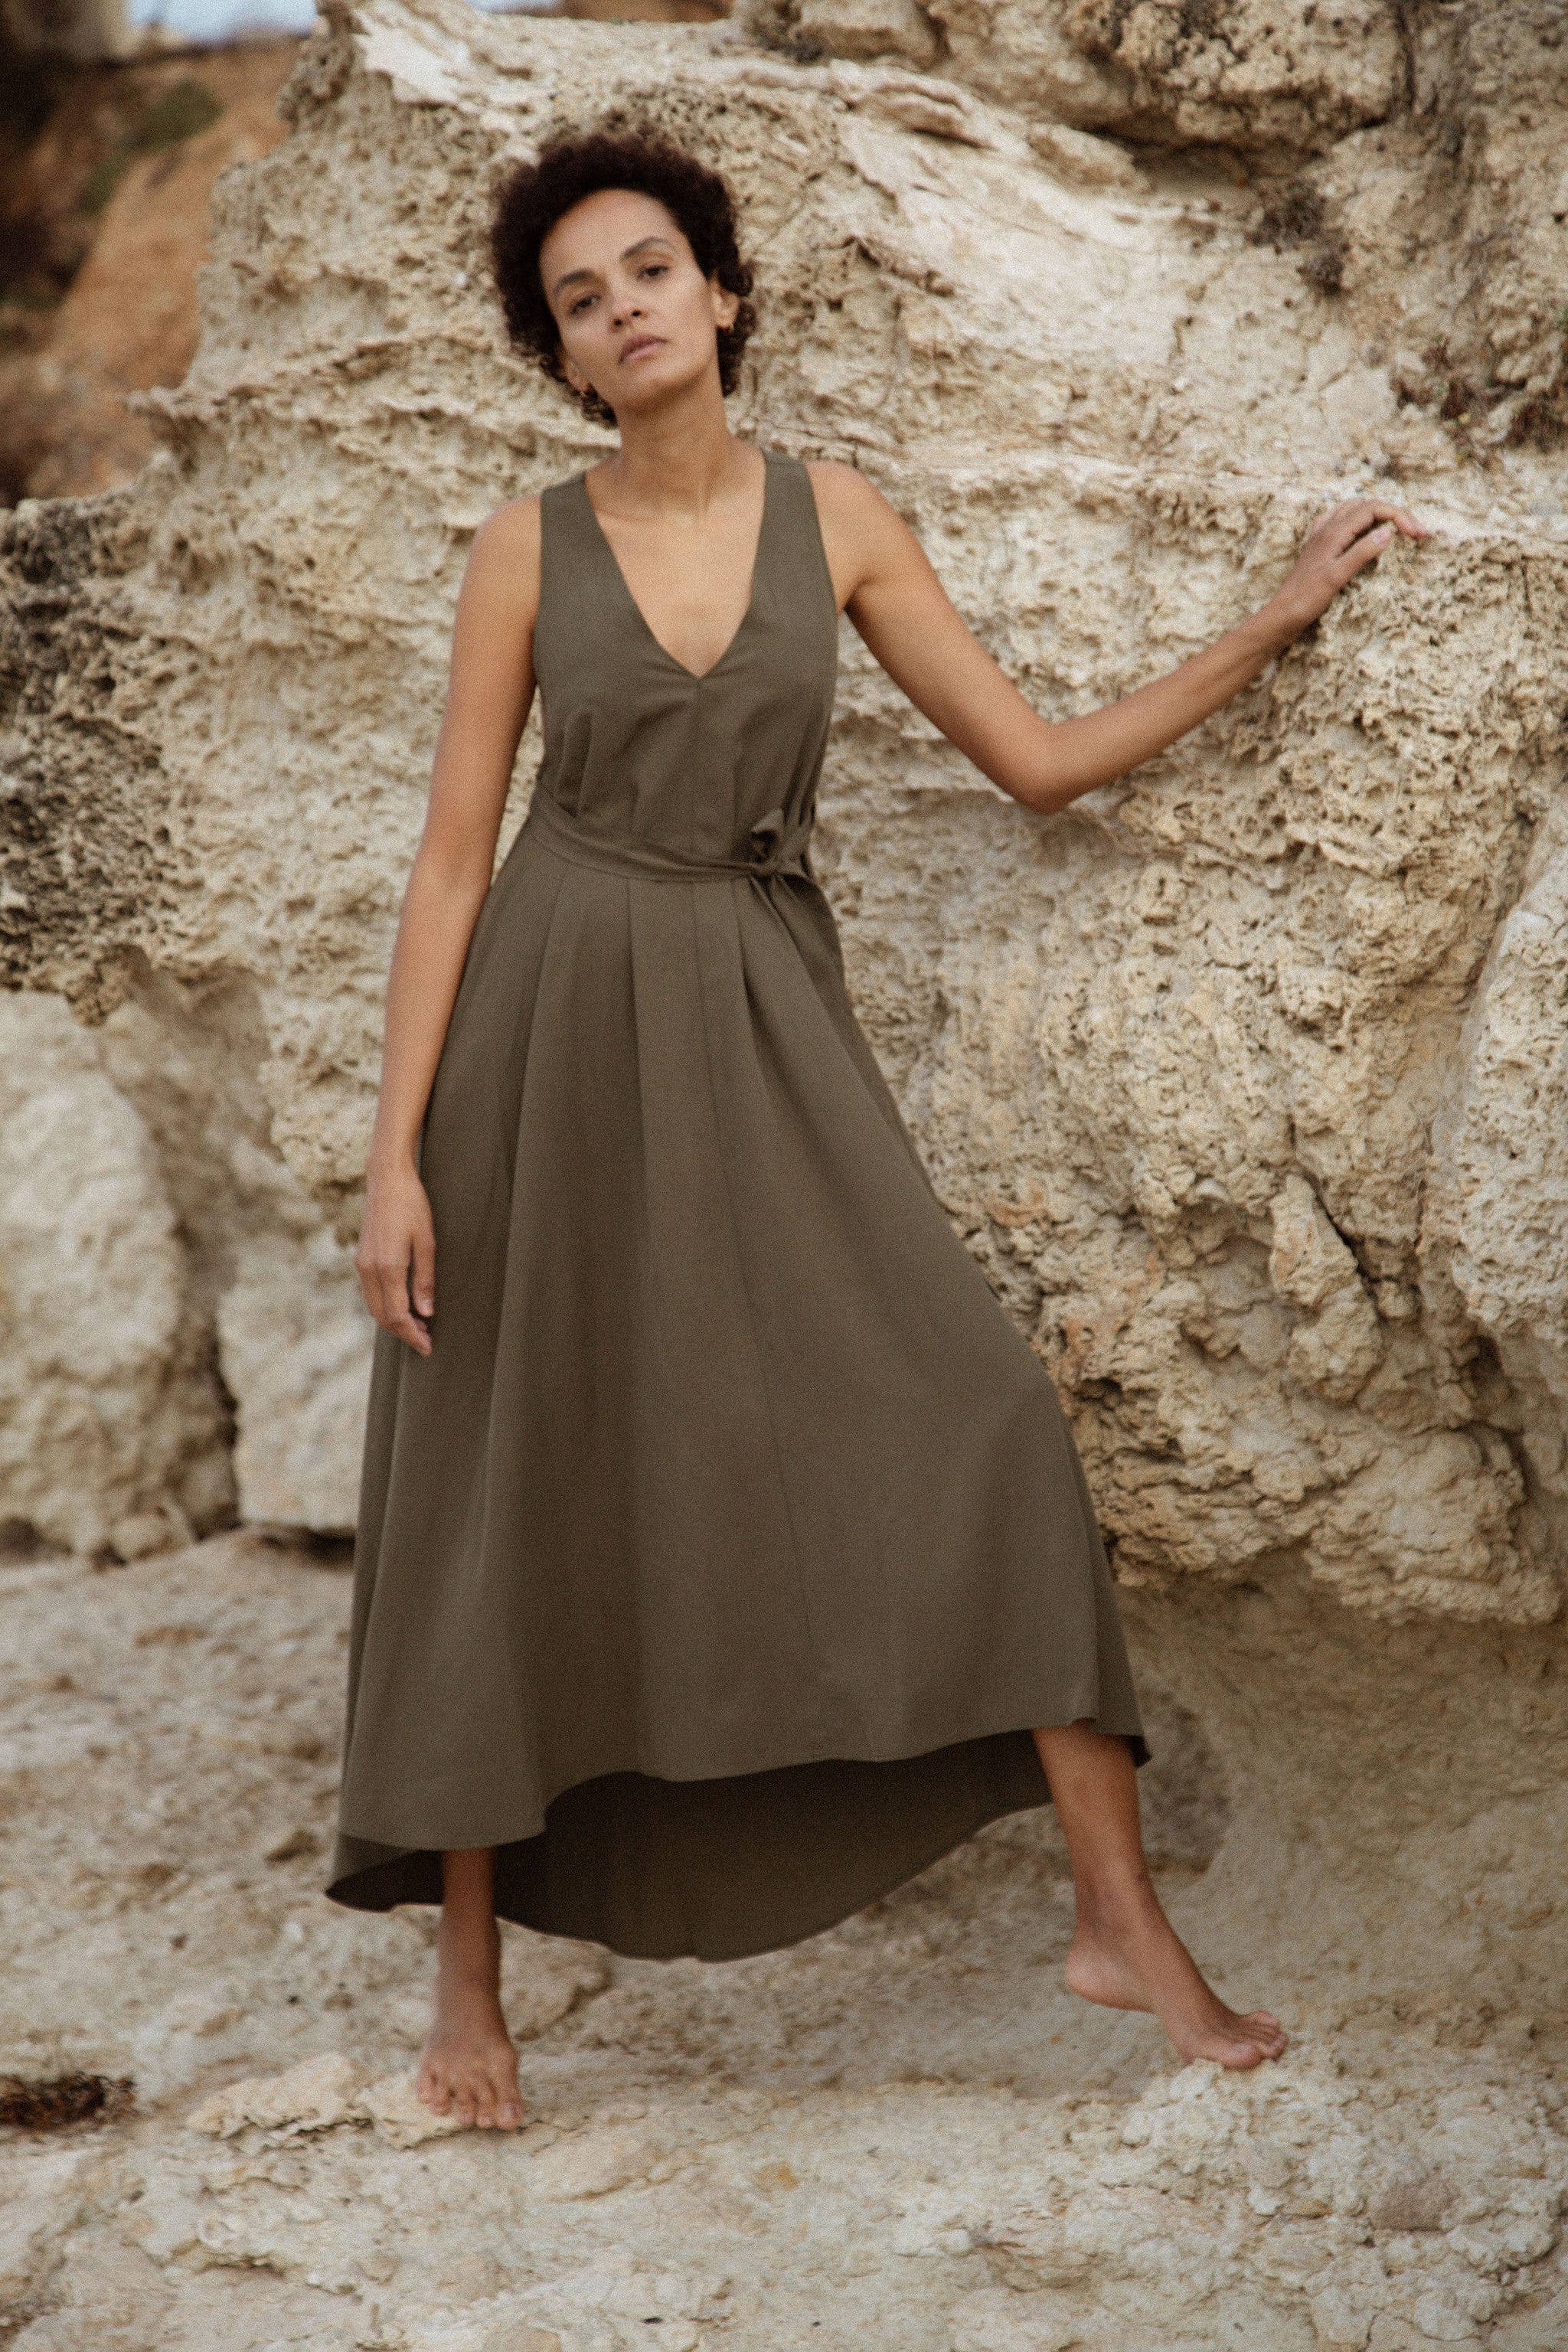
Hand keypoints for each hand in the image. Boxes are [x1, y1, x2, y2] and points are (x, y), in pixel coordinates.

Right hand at [355, 1162, 435, 1353]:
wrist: (387, 1180)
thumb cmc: (412, 1206)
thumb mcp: (427, 1242)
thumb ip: (425, 1280)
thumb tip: (426, 1313)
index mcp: (387, 1267)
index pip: (397, 1315)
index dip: (413, 1335)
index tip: (428, 1347)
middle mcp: (369, 1269)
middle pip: (382, 1316)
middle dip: (403, 1333)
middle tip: (426, 1340)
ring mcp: (362, 1264)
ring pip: (374, 1307)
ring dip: (394, 1321)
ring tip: (418, 1326)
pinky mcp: (362, 1259)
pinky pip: (371, 1293)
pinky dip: (386, 1306)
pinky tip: (404, 1306)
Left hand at [1267, 495, 1430, 638]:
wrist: (1281, 615)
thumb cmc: (1306, 599)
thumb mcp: (1337, 577)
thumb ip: (1361, 553)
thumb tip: (1387, 532)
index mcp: (1333, 532)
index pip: (1373, 509)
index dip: (1400, 516)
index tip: (1418, 534)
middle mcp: (1326, 528)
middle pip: (1367, 506)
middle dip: (1394, 514)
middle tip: (1416, 533)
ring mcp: (1321, 536)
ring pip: (1354, 510)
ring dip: (1378, 514)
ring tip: (1397, 528)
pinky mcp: (1318, 547)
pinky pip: (1340, 521)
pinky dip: (1358, 520)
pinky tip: (1363, 531)